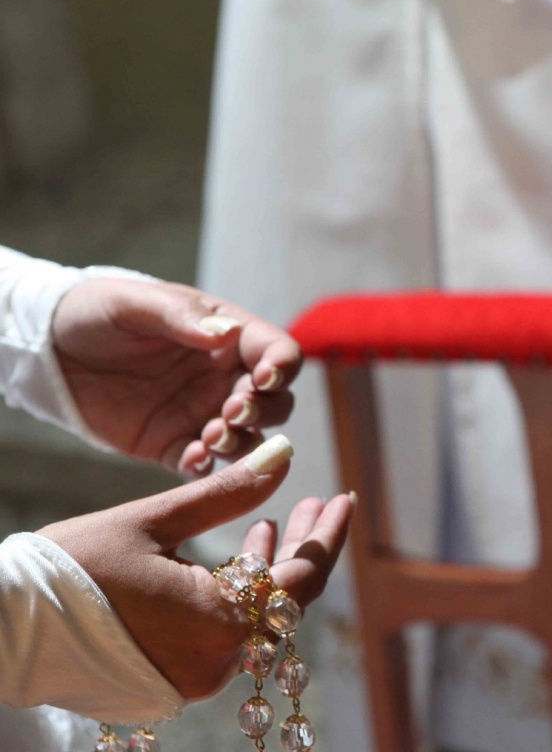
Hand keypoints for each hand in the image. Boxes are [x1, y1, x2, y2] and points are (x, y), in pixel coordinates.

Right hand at [37, 437, 354, 699]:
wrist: (4, 629)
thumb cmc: (71, 569)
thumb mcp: (155, 519)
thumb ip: (228, 491)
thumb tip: (286, 454)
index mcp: (219, 621)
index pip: (303, 577)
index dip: (328, 535)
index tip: (345, 498)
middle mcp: (217, 660)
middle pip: (286, 600)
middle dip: (304, 548)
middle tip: (316, 505)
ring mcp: (196, 676)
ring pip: (257, 617)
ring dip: (269, 570)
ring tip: (271, 523)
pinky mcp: (175, 679)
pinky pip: (227, 633)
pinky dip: (238, 595)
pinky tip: (238, 556)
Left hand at [52, 278, 301, 474]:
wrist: (50, 349)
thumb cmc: (98, 312)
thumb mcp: (134, 303)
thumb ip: (180, 315)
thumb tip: (224, 335)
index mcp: (228, 336)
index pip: (278, 352)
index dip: (283, 367)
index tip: (264, 378)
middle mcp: (225, 377)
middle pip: (276, 402)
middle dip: (264, 410)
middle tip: (231, 410)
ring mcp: (202, 414)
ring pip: (249, 437)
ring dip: (242, 442)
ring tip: (211, 436)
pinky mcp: (173, 444)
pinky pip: (203, 465)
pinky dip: (206, 468)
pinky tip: (191, 459)